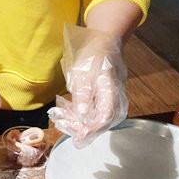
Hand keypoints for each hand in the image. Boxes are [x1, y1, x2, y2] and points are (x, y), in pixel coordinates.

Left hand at [48, 25, 127, 147]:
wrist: (104, 41)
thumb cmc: (93, 54)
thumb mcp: (81, 73)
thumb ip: (82, 96)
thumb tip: (82, 116)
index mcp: (111, 89)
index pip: (105, 117)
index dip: (92, 129)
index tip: (78, 137)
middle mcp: (116, 97)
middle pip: (103, 121)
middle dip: (82, 128)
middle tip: (63, 125)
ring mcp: (114, 97)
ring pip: (99, 118)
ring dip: (80, 122)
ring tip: (62, 119)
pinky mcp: (108, 97)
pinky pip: (97, 111)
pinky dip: (82, 114)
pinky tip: (68, 113)